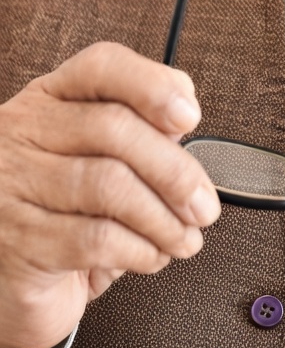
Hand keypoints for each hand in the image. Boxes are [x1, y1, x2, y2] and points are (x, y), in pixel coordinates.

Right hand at [0, 42, 220, 347]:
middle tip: (203, 205)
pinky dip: (139, 250)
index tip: (190, 118)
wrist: (12, 281)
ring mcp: (11, 186)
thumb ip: (142, 130)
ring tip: (184, 238)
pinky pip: (94, 239)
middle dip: (175, 171)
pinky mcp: (17, 244)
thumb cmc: (65, 214)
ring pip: (108, 185)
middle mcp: (22, 133)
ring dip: (164, 219)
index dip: (152, 84)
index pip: (101, 66)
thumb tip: (184, 120)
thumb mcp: (101, 159)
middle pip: (114, 128)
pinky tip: (151, 256)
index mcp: (49, 99)